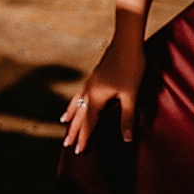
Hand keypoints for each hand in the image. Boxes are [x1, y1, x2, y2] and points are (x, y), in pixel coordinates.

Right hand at [62, 35, 145, 152]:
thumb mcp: (130, 95)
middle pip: (79, 114)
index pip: (88, 123)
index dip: (84, 138)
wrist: (127, 41)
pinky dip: (77, 99)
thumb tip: (126, 139)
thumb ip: (127, 117)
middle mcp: (90, 91)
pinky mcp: (96, 74)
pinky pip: (82, 92)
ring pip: (78, 102)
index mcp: (96, 97)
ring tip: (63, 121)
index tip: (77, 151)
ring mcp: (91, 81)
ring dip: (72, 114)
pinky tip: (80, 97)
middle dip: (74, 130)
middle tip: (66, 144)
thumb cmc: (130, 67)